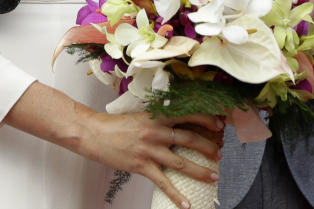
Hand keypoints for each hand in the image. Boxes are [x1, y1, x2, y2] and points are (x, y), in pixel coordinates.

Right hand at [71, 110, 224, 208]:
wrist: (93, 133)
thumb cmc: (115, 125)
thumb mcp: (140, 115)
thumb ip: (158, 119)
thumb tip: (176, 124)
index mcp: (156, 116)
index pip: (187, 114)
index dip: (206, 119)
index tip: (219, 124)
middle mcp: (155, 131)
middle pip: (189, 138)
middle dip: (208, 147)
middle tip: (220, 154)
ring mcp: (149, 150)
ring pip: (181, 162)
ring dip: (200, 170)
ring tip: (214, 176)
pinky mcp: (141, 166)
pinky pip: (163, 183)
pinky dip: (176, 195)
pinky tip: (186, 204)